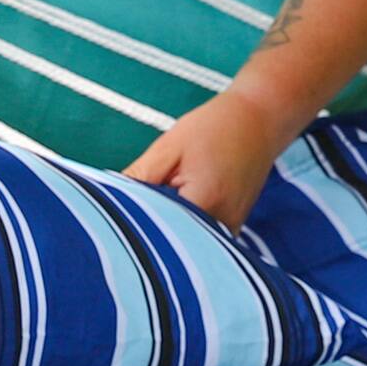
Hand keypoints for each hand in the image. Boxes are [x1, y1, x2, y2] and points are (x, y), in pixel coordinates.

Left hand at [125, 87, 304, 230]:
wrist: (260, 121)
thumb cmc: (214, 127)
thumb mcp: (168, 146)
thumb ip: (138, 177)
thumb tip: (106, 202)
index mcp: (205, 200)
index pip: (157, 229)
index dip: (132, 225)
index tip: (112, 218)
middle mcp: (223, 224)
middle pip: (173, 243)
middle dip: (146, 233)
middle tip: (121, 220)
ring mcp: (231, 230)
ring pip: (187, 244)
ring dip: (165, 233)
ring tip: (149, 213)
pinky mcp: (232, 229)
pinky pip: (201, 240)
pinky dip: (183, 231)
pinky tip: (169, 216)